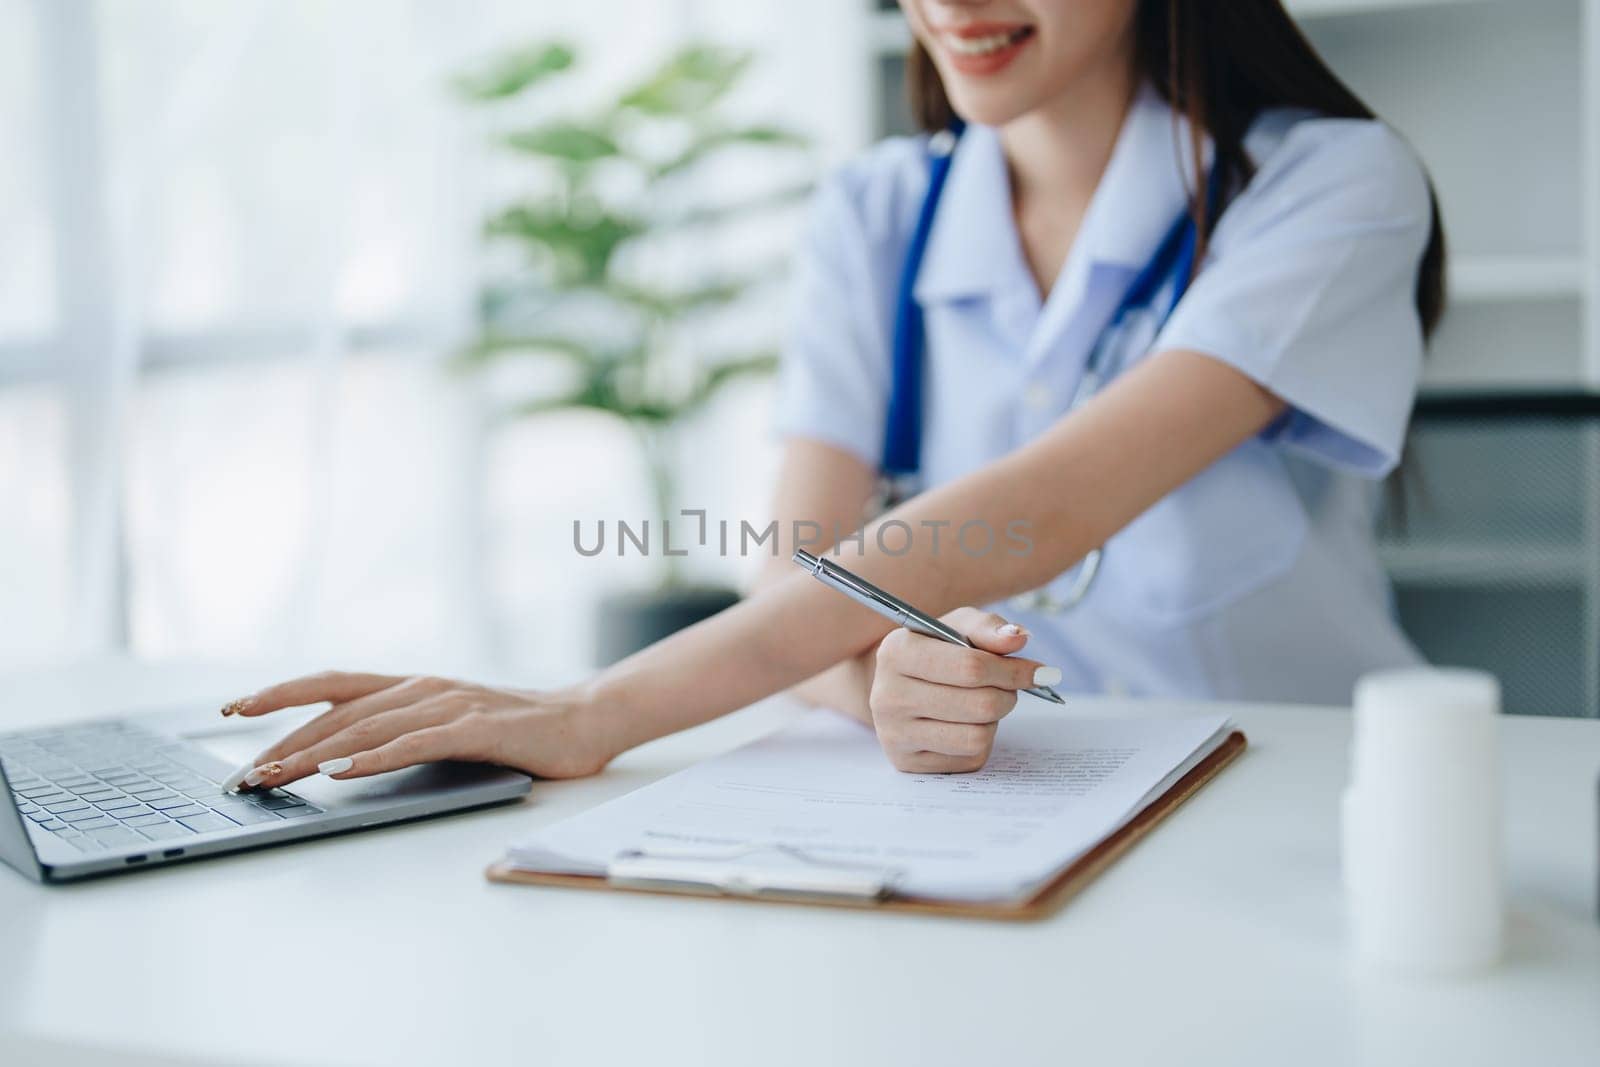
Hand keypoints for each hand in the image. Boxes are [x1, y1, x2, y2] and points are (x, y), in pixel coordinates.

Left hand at [218, 672, 611, 789]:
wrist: (586, 722)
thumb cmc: (518, 732)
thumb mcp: (450, 725)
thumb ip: (405, 731)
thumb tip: (342, 758)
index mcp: (413, 685)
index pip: (333, 684)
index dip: (281, 693)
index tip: (233, 710)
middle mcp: (423, 687)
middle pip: (337, 712)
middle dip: (282, 744)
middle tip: (241, 777)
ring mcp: (450, 704)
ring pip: (366, 728)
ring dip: (312, 754)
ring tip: (272, 779)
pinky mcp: (476, 728)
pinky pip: (414, 743)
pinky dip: (373, 757)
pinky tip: (341, 771)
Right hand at [868, 608, 1058, 773]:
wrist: (898, 687)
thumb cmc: (935, 652)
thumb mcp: (957, 628)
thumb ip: (989, 628)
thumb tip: (1018, 639)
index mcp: (896, 652)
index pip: (971, 667)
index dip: (1012, 670)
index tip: (1038, 672)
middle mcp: (887, 695)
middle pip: (980, 705)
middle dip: (1007, 695)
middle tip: (1007, 688)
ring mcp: (894, 733)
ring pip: (977, 736)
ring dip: (993, 721)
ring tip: (981, 705)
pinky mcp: (907, 762)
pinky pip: (969, 758)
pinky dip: (979, 742)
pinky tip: (963, 725)